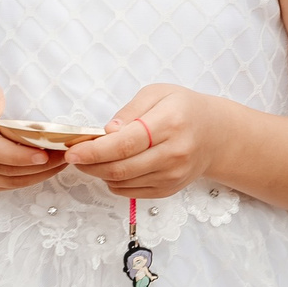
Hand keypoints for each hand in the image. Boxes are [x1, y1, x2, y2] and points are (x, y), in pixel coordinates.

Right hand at [0, 78, 70, 191]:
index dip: (16, 153)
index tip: (44, 153)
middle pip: (0, 167)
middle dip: (35, 165)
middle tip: (63, 155)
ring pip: (6, 180)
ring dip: (37, 174)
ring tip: (60, 161)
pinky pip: (5, 186)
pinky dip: (29, 179)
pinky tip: (46, 168)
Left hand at [65, 86, 220, 201]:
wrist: (215, 135)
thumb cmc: (183, 109)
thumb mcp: (158, 93)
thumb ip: (129, 111)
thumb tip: (107, 132)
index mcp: (170, 123)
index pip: (125, 143)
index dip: (95, 150)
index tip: (72, 151)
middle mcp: (174, 153)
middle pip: (121, 168)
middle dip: (90, 164)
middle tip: (75, 156)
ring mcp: (172, 175)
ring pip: (123, 182)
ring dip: (100, 173)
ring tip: (92, 159)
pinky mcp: (169, 189)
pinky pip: (131, 193)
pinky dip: (114, 182)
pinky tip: (112, 168)